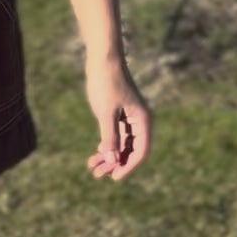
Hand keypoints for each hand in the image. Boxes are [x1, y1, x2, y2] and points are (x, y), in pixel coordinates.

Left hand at [84, 58, 150, 181]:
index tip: (114, 177)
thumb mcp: (106, 113)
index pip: (141, 151)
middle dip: (115, 163)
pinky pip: (116, 136)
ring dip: (109, 157)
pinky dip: (106, 146)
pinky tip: (95, 155)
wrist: (102, 59)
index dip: (128, 166)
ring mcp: (129, 118)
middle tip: (98, 174)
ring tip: (93, 169)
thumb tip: (112, 160)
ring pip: (122, 145)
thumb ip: (109, 137)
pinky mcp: (119, 115)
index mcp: (143, 120)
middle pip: (131, 150)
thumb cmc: (106, 83)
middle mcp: (140, 121)